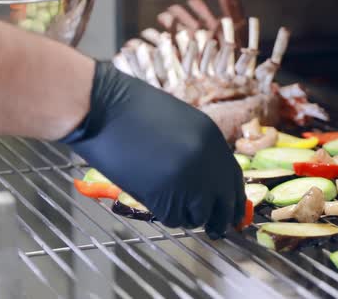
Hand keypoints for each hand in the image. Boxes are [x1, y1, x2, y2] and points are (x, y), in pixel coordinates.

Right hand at [62, 62, 245, 237]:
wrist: (103, 108)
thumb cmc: (132, 109)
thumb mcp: (180, 122)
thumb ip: (198, 148)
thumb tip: (206, 177)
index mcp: (212, 140)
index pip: (234, 178)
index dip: (233, 199)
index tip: (232, 212)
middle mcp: (208, 162)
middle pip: (224, 202)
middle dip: (219, 219)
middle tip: (215, 230)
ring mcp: (188, 180)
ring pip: (199, 215)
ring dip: (188, 216)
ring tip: (171, 205)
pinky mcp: (165, 196)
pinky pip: (174, 218)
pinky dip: (167, 216)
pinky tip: (156, 203)